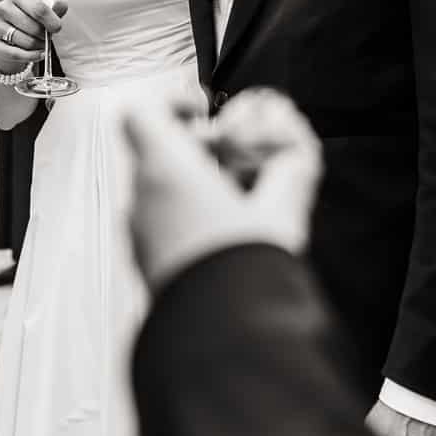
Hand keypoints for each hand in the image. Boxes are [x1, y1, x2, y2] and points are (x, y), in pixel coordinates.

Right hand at [0, 0, 67, 74]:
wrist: (9, 41)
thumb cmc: (29, 24)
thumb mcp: (43, 14)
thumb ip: (55, 9)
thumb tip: (61, 5)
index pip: (39, 8)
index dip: (51, 21)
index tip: (57, 28)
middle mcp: (2, 8)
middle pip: (32, 26)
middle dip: (44, 36)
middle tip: (46, 39)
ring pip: (24, 41)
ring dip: (37, 46)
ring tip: (40, 45)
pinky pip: (13, 54)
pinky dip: (29, 57)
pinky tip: (37, 55)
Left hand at [125, 88, 322, 292]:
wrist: (219, 332)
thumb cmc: (243, 267)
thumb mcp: (282, 209)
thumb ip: (290, 172)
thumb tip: (296, 154)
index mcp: (166, 170)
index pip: (143, 111)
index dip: (172, 103)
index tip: (203, 113)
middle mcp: (142, 197)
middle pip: (157, 150)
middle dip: (198, 150)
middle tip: (234, 161)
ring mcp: (139, 233)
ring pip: (159, 189)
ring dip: (194, 185)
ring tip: (235, 201)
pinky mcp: (145, 263)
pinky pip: (161, 223)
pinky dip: (187, 217)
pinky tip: (223, 235)